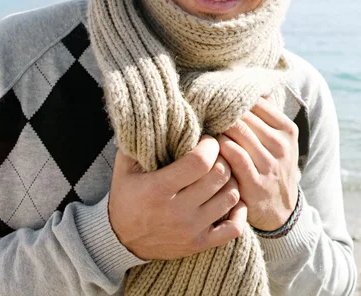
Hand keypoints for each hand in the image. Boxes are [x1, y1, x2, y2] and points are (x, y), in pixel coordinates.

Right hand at [108, 135, 247, 259]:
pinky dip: (238, 210)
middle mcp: (177, 211)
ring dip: (230, 180)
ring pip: (230, 197)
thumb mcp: (124, 168)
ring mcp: (191, 230)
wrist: (122, 241)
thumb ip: (137, 143)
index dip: (209, 145)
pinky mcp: (200, 244)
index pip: (199, 162)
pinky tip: (229, 197)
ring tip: (220, 172)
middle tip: (216, 153)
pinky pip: (234, 227)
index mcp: (158, 189)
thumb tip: (153, 117)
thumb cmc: (126, 196)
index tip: (206, 139)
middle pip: (219, 176)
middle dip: (222, 158)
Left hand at [218, 96, 298, 231]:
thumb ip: (264, 114)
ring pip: (236, 132)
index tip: (217, 102)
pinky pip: (231, 154)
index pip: (256, 102)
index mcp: (287, 130)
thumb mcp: (279, 139)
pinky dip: (218, 148)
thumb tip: (246, 82)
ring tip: (207, 130)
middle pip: (243, 116)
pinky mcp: (255, 182)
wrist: (281, 209)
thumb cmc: (271, 165)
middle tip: (205, 113)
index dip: (233, 101)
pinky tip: (210, 148)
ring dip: (218, 129)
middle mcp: (281, 145)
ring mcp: (269, 165)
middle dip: (222, 114)